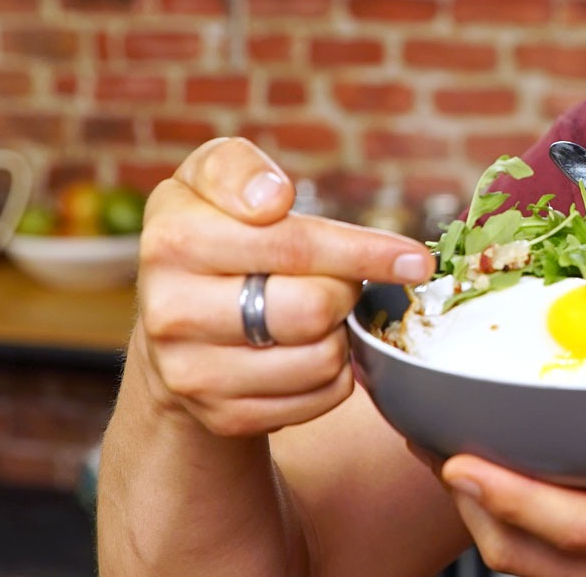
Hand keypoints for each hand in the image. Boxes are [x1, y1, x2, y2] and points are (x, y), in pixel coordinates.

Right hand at [133, 137, 434, 437]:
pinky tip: (308, 348)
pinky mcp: (222, 416)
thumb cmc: (211, 232)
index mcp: (173, 241)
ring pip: (321, 359)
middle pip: (313, 308)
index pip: (292, 246)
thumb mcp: (209, 178)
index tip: (415, 259)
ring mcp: (193, 372)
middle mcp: (172, 311)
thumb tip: (273, 196)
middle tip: (340, 278)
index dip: (364, 251)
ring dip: (340, 332)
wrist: (170, 319)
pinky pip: (319, 398)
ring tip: (316, 311)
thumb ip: (238, 168)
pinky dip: (332, 373)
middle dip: (346, 289)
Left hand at [439, 305, 585, 576]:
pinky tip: (503, 497)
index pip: (578, 525)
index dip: (514, 497)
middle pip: (523, 556)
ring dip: (484, 523)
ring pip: (527, 571)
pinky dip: (516, 537)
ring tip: (451, 462)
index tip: (459, 462)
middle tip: (429, 442)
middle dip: (469, 506)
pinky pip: (551, 574)